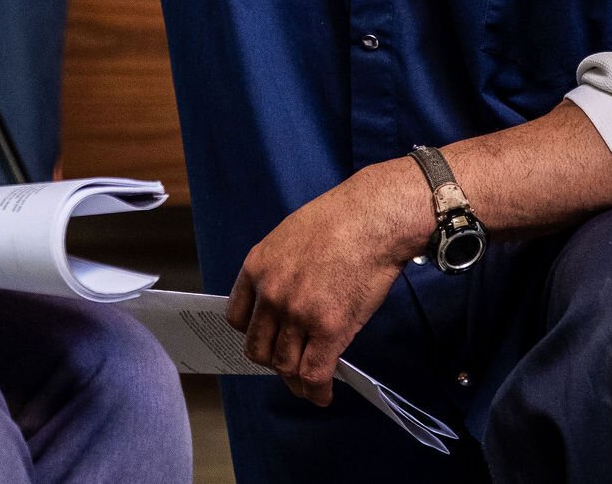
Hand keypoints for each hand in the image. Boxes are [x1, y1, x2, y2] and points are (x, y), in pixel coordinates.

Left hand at [226, 163, 428, 404]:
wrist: (374, 217)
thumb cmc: (341, 220)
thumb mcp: (290, 235)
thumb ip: (278, 270)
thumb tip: (285, 297)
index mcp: (256, 267)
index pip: (237, 318)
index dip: (254, 334)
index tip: (267, 340)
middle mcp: (270, 294)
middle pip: (258, 348)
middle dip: (273, 361)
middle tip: (291, 364)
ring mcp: (297, 313)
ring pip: (285, 365)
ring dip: (296, 380)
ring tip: (308, 384)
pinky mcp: (328, 329)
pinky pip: (314, 373)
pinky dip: (316, 391)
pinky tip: (323, 395)